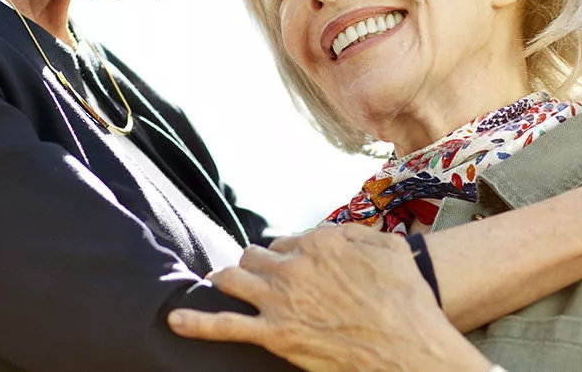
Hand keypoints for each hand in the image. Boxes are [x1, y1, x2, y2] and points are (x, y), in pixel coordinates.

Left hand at [167, 225, 492, 371]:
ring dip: (226, 281)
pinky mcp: (274, 334)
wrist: (407, 348)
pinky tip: (174, 321)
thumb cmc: (406, 301)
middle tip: (261, 280)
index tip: (295, 268)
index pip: (286, 241)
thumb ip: (356, 234)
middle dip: (256, 266)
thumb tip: (333, 234)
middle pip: (254, 256)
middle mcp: (293, 265)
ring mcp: (280, 300)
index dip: (288, 255)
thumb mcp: (389, 250)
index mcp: (320, 241)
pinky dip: (196, 324)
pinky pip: (224, 327)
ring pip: (233, 279)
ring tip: (221, 286)